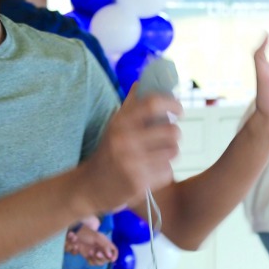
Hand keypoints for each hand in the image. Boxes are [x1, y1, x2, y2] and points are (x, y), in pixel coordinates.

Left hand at [64, 217, 118, 264]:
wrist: (76, 233)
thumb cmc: (87, 233)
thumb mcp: (97, 238)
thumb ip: (105, 246)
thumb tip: (110, 256)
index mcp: (106, 244)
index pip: (114, 251)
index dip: (115, 255)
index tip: (111, 259)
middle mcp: (102, 249)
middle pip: (106, 259)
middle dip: (102, 258)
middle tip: (97, 253)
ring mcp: (95, 253)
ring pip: (99, 262)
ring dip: (95, 259)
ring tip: (90, 252)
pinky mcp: (88, 256)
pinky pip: (91, 262)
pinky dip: (89, 260)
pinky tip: (87, 254)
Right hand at [79, 91, 181, 214]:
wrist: (88, 186)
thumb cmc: (108, 152)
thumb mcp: (114, 126)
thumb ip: (130, 105)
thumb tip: (142, 81)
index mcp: (120, 122)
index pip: (153, 103)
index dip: (172, 103)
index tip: (179, 110)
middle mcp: (124, 141)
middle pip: (171, 130)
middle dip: (175, 134)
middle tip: (168, 138)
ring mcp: (131, 163)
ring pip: (173, 152)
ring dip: (170, 154)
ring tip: (158, 155)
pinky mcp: (138, 183)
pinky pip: (167, 172)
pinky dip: (163, 172)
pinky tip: (150, 172)